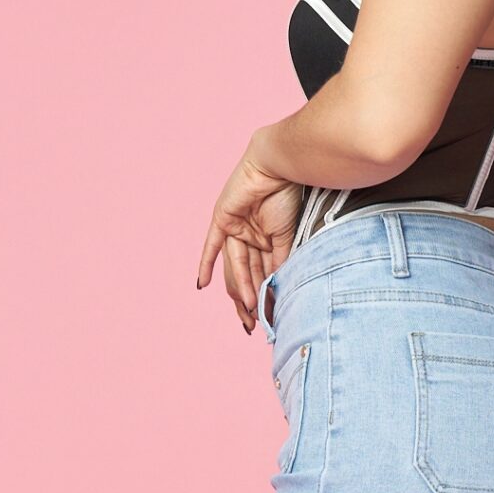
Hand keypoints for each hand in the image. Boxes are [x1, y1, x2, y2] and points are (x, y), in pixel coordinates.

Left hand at [195, 143, 303, 333]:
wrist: (282, 167)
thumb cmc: (291, 196)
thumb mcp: (289, 237)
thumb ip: (282, 262)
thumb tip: (280, 290)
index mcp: (266, 241)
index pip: (262, 274)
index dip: (264, 296)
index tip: (268, 319)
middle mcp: (249, 237)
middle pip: (245, 275)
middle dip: (250, 300)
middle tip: (254, 325)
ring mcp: (235, 228)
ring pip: (235, 266)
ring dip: (240, 289)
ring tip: (247, 311)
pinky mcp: (223, 220)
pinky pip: (212, 246)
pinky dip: (206, 264)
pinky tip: (202, 285)